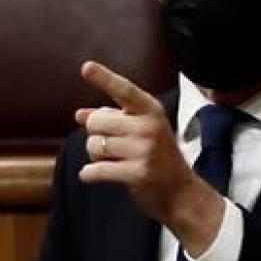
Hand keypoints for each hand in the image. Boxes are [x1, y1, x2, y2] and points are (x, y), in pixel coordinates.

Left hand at [76, 60, 225, 254]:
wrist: (181, 193)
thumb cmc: (157, 157)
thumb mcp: (140, 131)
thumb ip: (111, 120)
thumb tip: (79, 114)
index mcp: (150, 111)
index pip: (123, 90)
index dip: (104, 78)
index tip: (86, 67)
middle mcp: (149, 127)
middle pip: (96, 122)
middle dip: (94, 135)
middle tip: (110, 145)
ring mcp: (144, 150)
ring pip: (94, 146)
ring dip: (95, 156)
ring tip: (113, 161)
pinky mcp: (137, 173)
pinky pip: (96, 170)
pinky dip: (89, 174)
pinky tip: (95, 176)